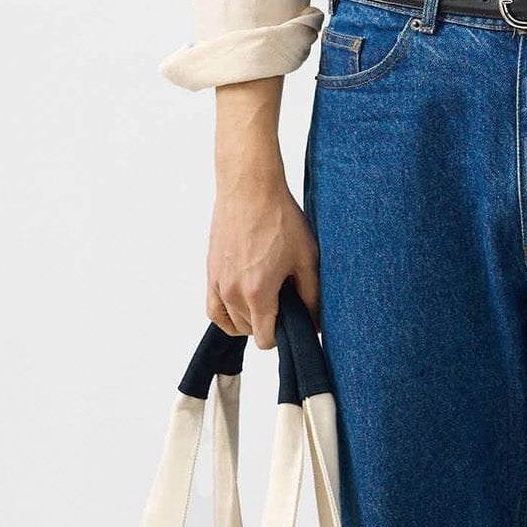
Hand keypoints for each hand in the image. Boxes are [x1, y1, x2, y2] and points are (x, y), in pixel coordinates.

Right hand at [209, 80, 318, 343]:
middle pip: (249, 330)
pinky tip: (242, 304)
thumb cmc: (280, 218)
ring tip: (267, 300)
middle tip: (285, 300)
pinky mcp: (210, 271)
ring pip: (230, 322)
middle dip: (268, 323)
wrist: (249, 187)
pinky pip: (213, 308)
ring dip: (248, 319)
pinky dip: (226, 314)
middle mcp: (231, 292)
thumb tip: (316, 324)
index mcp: (257, 292)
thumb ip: (312, 296)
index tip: (294, 322)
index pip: (265, 338)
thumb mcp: (307, 258)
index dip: (283, 336)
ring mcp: (217, 282)